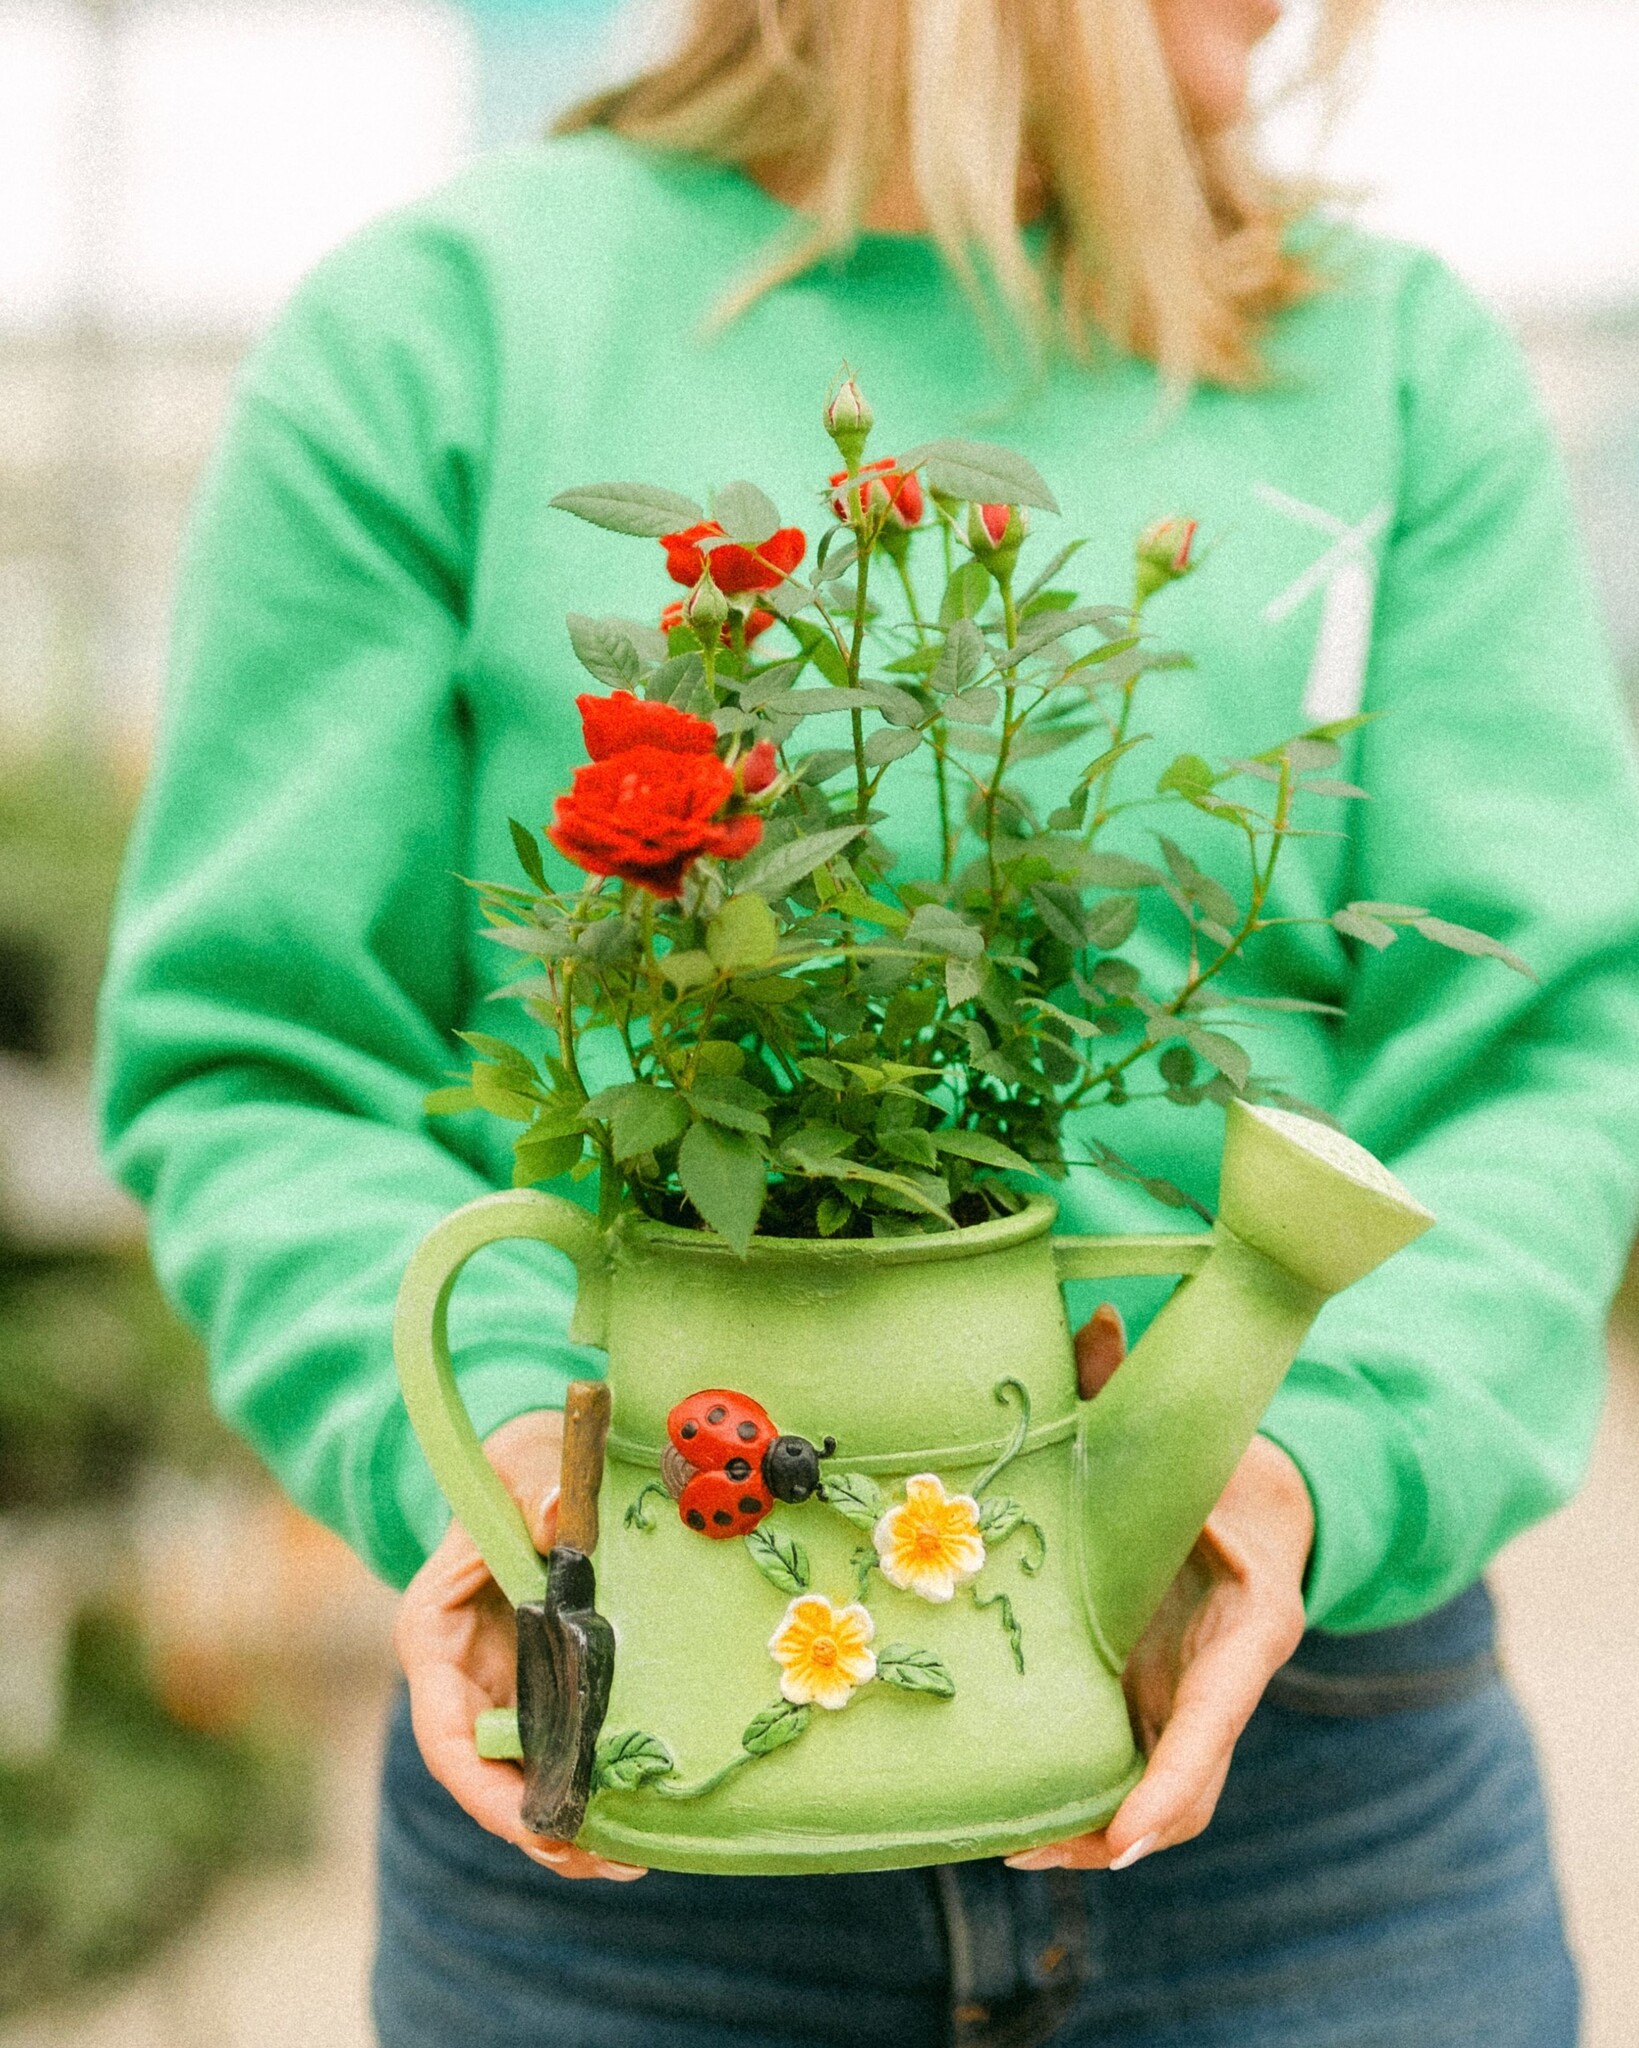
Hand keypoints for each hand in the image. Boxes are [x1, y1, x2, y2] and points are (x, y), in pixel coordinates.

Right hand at [393, 1408, 644, 1880]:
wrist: (539, 1461)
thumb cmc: (524, 1461)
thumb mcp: (527, 1462)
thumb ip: (538, 1490)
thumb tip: (559, 1518)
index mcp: (433, 1632)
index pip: (444, 1730)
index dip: (484, 1788)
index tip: (535, 1825)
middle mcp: (459, 1677)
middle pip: (484, 1775)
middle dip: (535, 1826)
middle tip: (601, 1860)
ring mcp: (500, 1691)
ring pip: (522, 1778)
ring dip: (567, 1826)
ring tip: (629, 1861)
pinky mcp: (542, 1694)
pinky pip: (558, 1755)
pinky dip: (589, 1791)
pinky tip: (637, 1824)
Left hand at [1005, 1413, 1312, 1874]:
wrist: (1266, 1500)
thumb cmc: (1226, 1466)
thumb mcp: (1191, 1433)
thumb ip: (1131, 1387)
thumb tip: (1094, 1319)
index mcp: (1252, 1622)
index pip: (1220, 1712)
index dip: (1173, 1776)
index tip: (1130, 1833)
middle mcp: (1229, 1676)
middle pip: (1192, 1783)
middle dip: (1123, 1828)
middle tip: (1033, 1846)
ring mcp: (1200, 1698)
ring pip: (1165, 1792)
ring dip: (1098, 1831)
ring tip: (1010, 1843)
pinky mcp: (1169, 1703)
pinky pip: (1136, 1766)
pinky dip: (1092, 1799)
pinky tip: (1019, 1813)